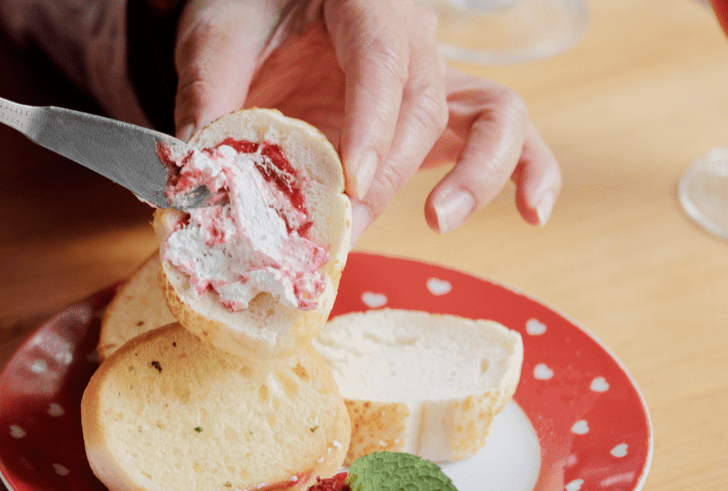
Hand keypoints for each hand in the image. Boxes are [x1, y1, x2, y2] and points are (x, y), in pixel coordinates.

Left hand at [173, 0, 560, 240]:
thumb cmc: (251, 5)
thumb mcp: (217, 36)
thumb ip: (207, 96)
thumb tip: (196, 171)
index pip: (380, 58)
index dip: (370, 123)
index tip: (351, 180)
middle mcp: (414, 33)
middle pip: (423, 105)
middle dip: (388, 175)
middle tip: (345, 228)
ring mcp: (435, 72)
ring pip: (489, 115)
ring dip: (475, 174)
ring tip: (441, 220)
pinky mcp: (439, 110)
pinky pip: (499, 133)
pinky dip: (528, 171)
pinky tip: (534, 214)